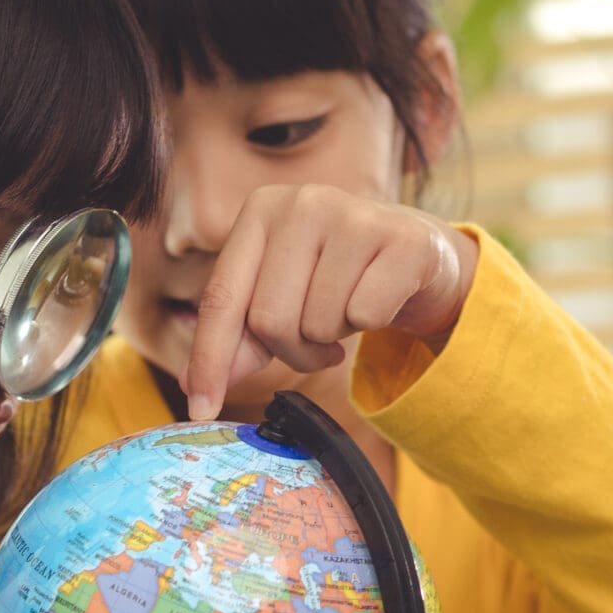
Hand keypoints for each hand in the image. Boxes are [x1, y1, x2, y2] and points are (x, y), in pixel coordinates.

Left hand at [186, 184, 479, 419]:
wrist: (418, 253)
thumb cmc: (338, 277)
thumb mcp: (283, 297)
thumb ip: (238, 337)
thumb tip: (194, 387)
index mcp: (260, 209)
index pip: (222, 298)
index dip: (210, 360)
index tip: (201, 410)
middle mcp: (304, 202)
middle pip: (270, 320)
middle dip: (293, 350)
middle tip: (318, 341)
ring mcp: (355, 216)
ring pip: (319, 324)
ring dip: (333, 338)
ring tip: (348, 313)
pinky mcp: (402, 240)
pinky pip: (366, 316)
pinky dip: (372, 325)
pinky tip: (379, 301)